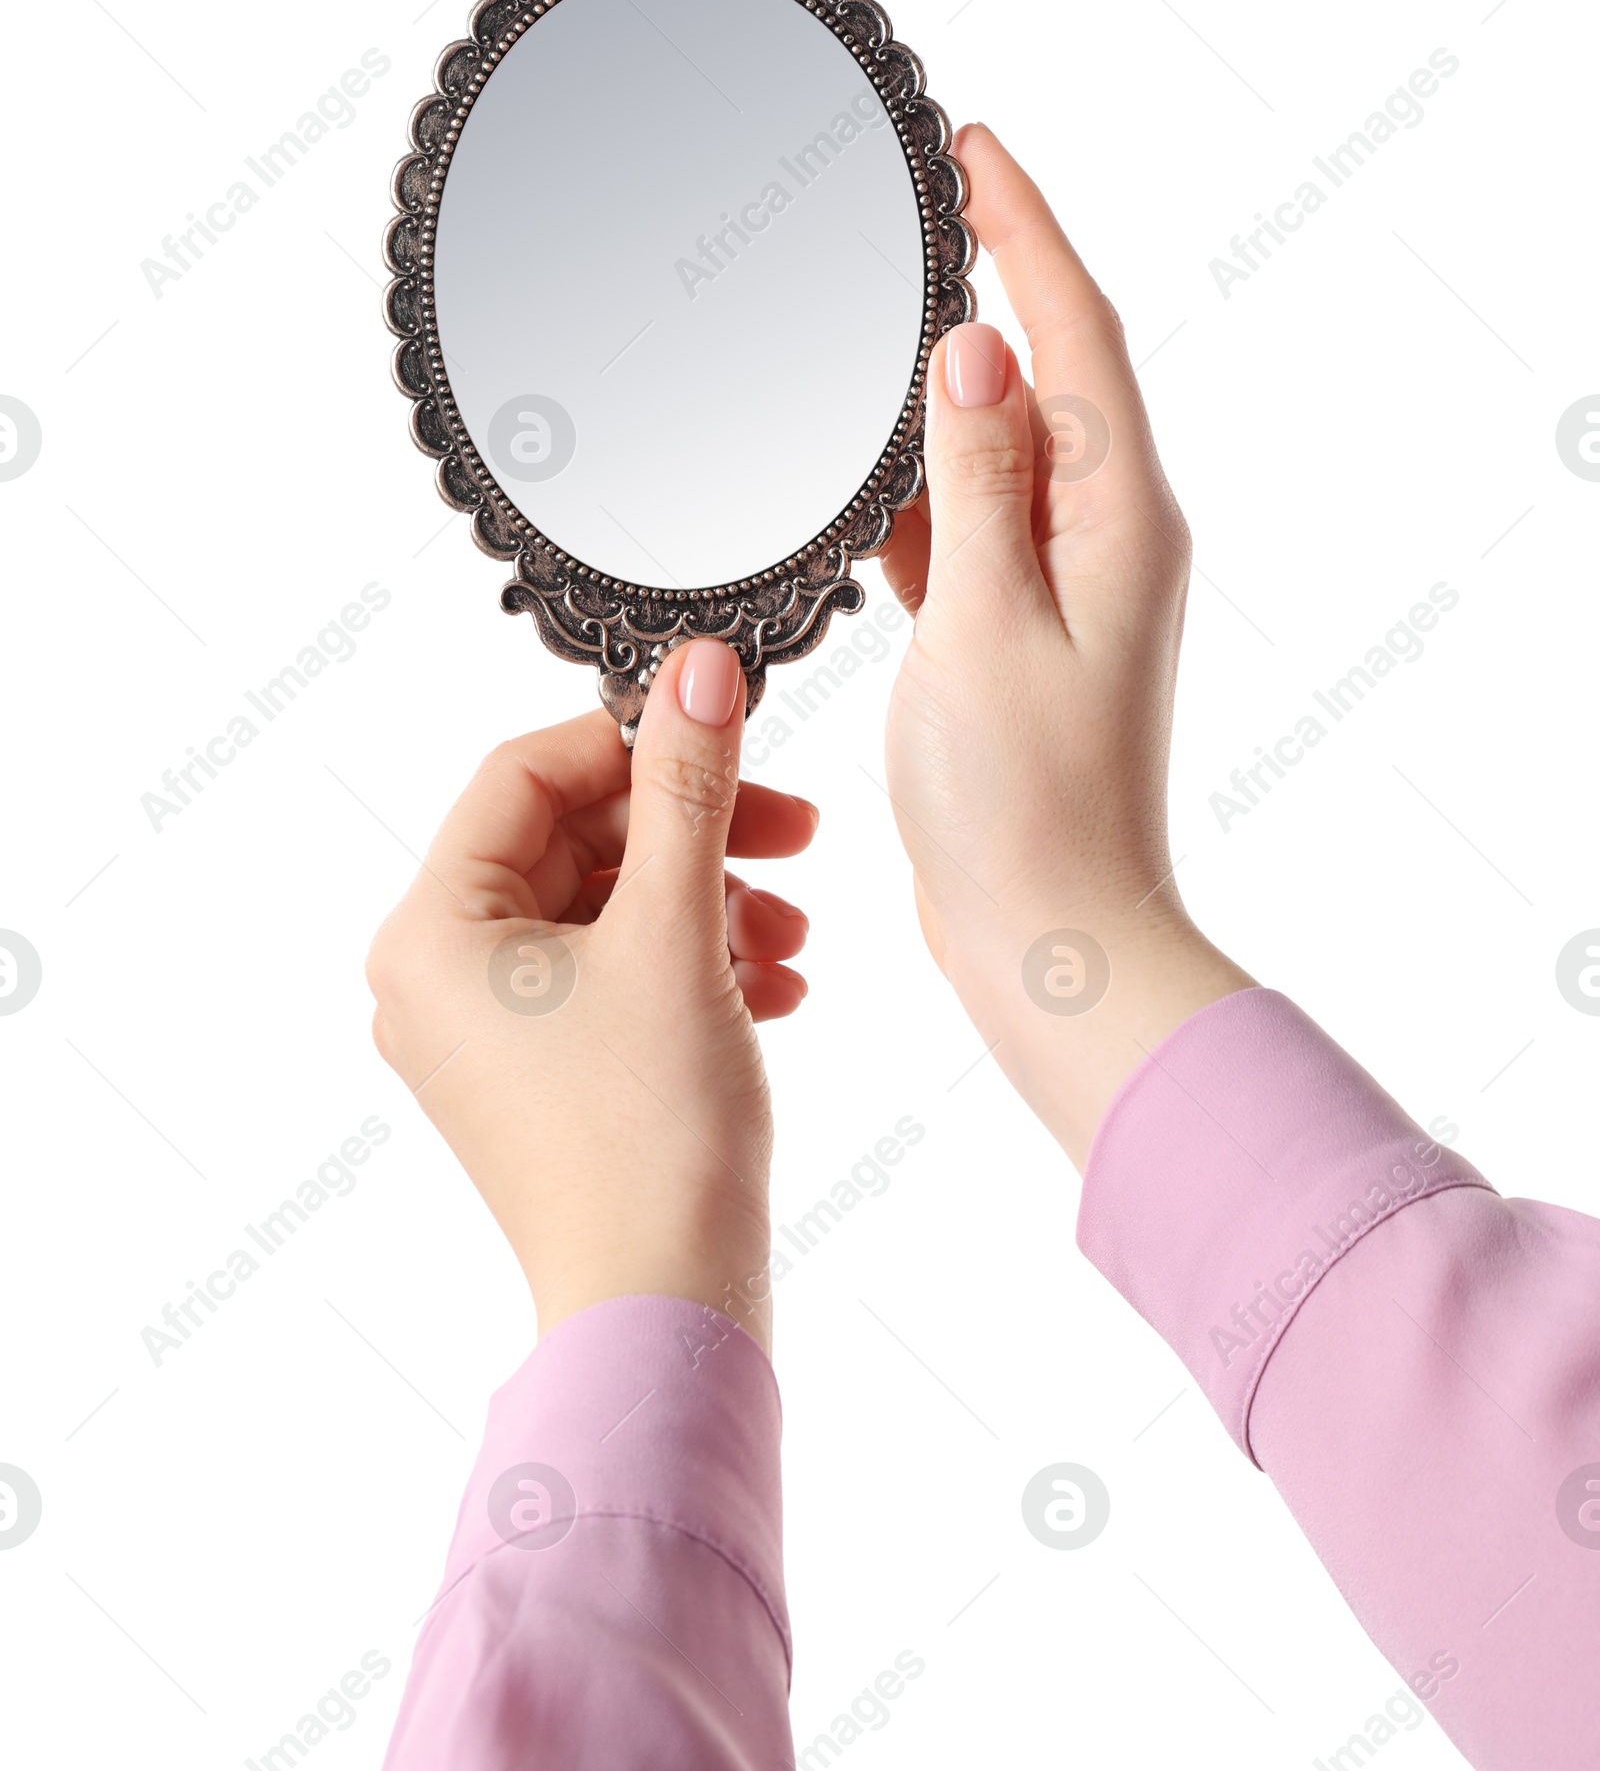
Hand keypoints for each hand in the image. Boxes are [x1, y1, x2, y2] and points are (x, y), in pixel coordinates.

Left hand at [363, 640, 815, 1349]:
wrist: (666, 1307)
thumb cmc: (648, 1139)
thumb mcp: (675, 929)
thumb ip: (687, 786)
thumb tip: (699, 671)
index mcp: (430, 933)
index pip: (523, 775)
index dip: (631, 740)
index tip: (723, 722)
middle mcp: (438, 979)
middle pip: (572, 843)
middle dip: (692, 836)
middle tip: (790, 829)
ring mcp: (487, 1035)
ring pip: (605, 911)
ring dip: (707, 902)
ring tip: (790, 933)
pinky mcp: (541, 1076)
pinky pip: (615, 977)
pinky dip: (693, 965)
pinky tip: (773, 984)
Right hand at [881, 124, 1251, 1166]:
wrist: (1048, 933)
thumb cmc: (1024, 804)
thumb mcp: (988, 622)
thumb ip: (979, 479)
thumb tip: (975, 347)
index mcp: (1122, 519)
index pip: (1076, 334)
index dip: (1026, 231)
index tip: (973, 148)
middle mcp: (1108, 538)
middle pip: (1049, 372)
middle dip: (992, 276)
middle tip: (924, 196)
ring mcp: (1064, 585)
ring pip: (1002, 445)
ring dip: (950, 378)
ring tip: (882, 301)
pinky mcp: (1015, 632)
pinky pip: (968, 523)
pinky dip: (923, 480)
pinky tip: (867, 460)